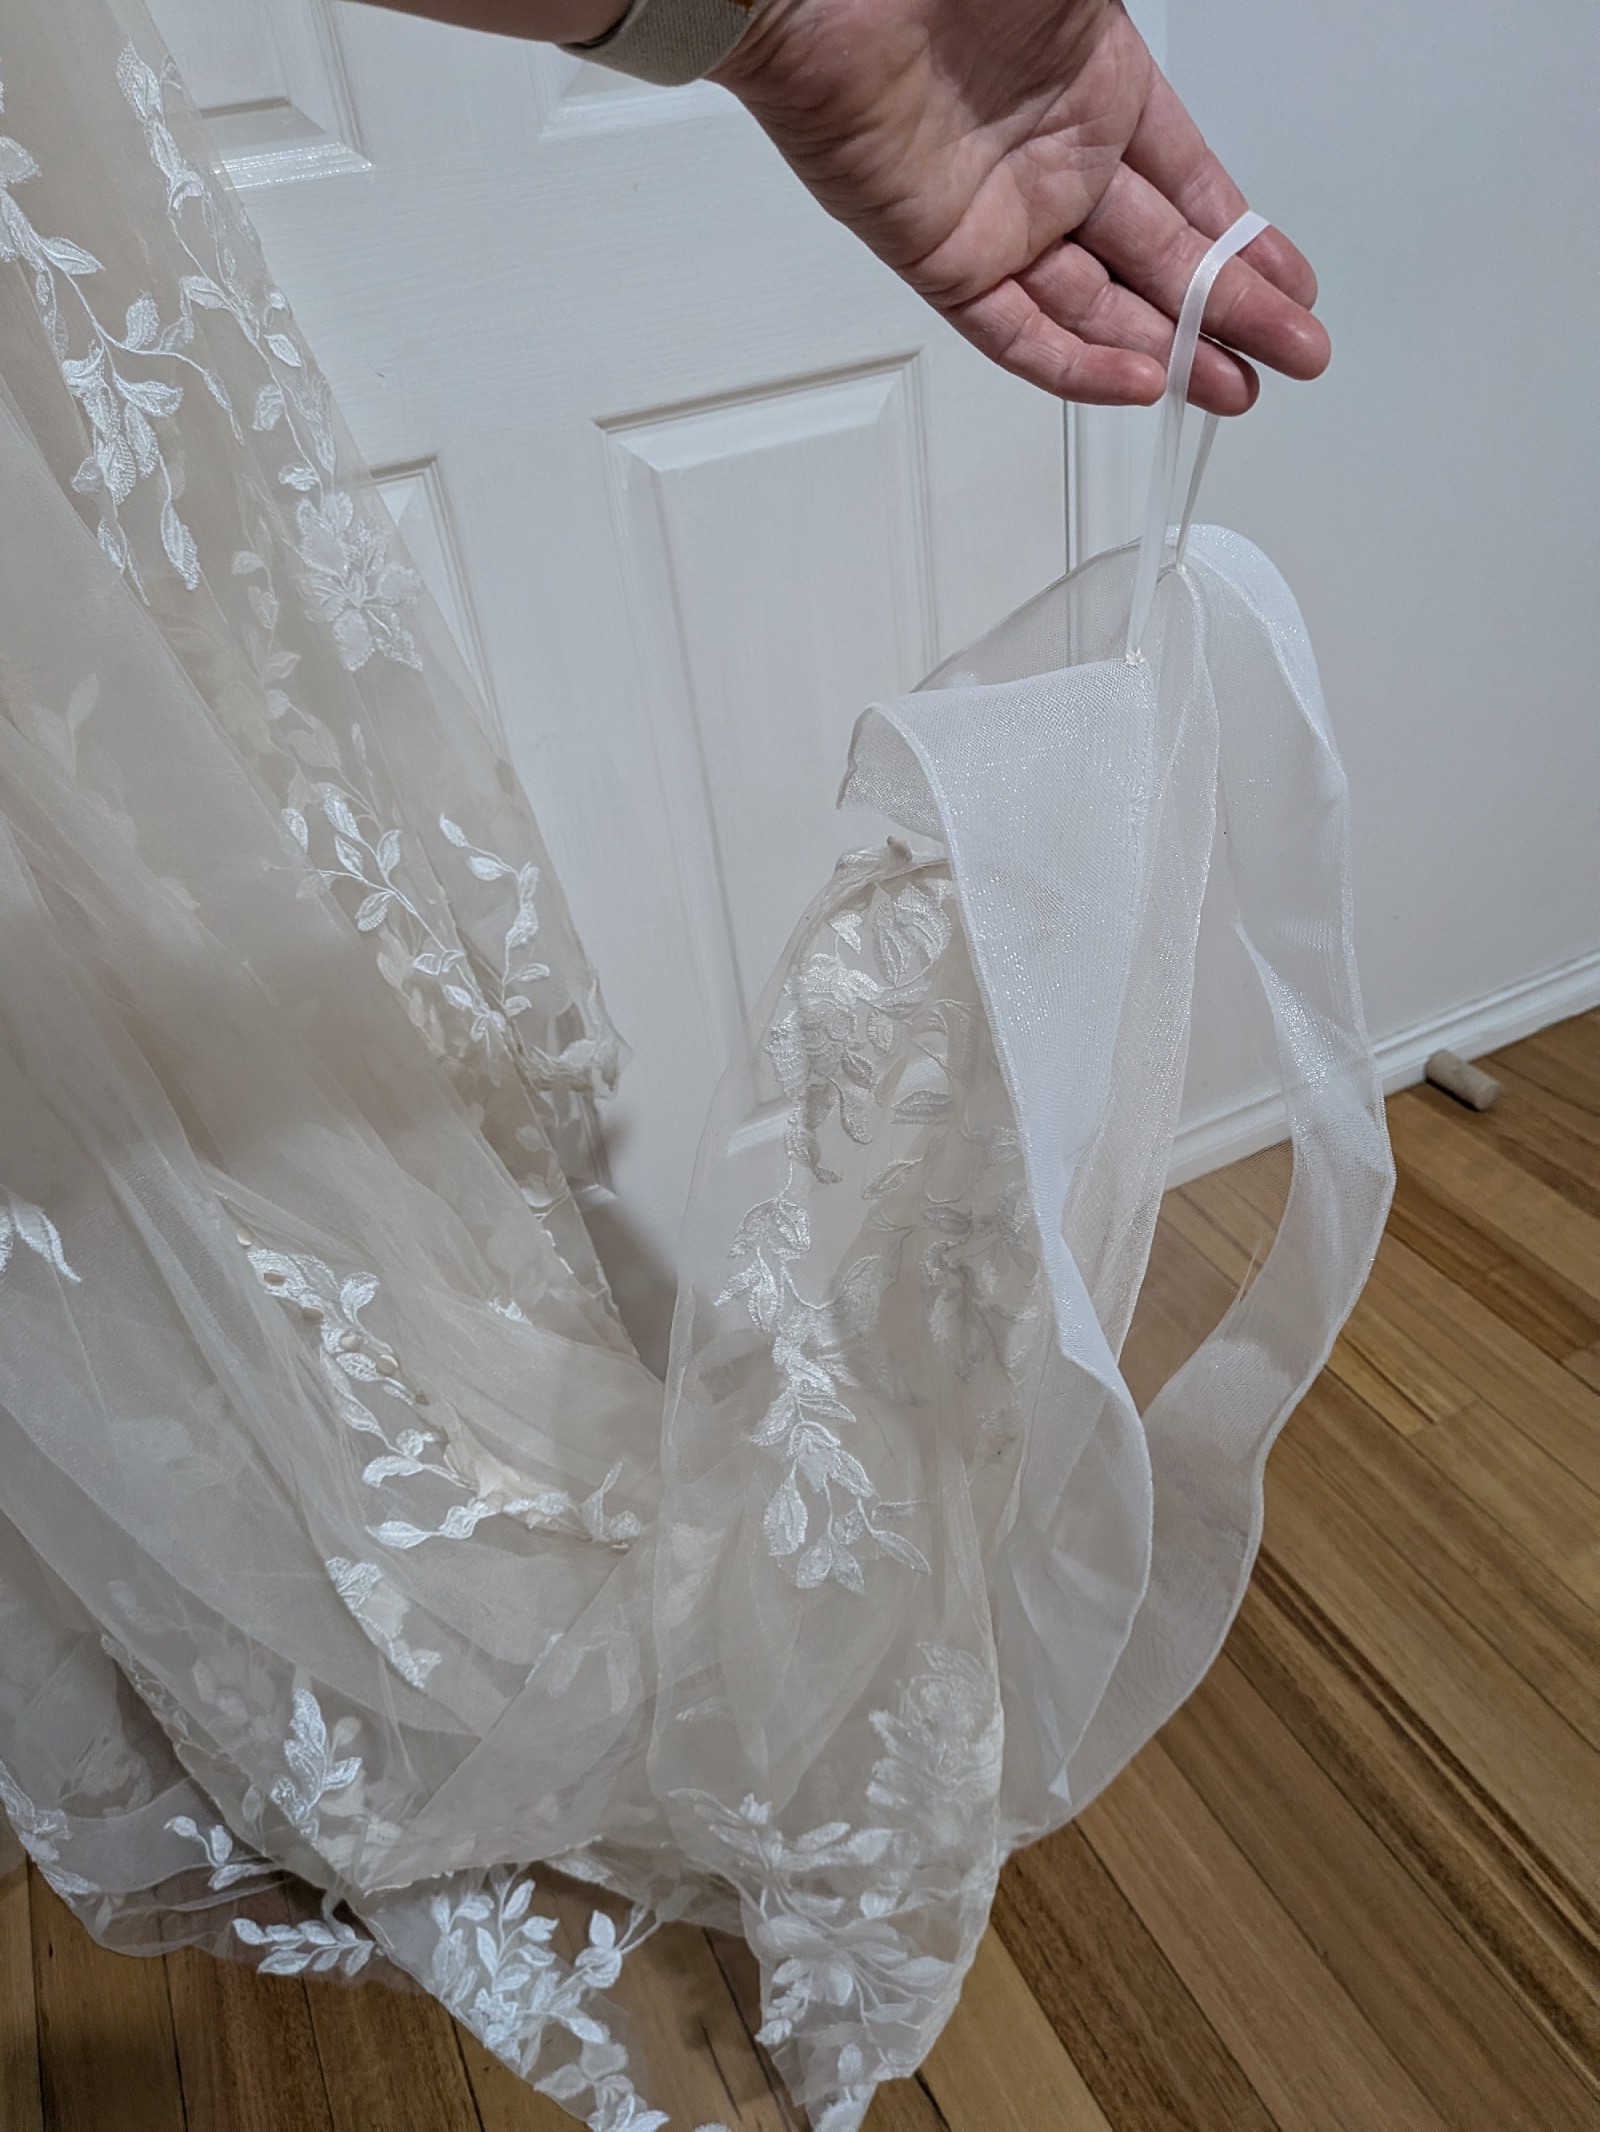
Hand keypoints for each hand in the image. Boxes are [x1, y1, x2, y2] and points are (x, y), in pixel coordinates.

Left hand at [714, 0, 1328, 411]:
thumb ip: (1145, 70)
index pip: (1190, 189)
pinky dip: (1077, 363)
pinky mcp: (943, 262)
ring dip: (1169, 352)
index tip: (1296, 290)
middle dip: (1231, 314)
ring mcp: (1001, 218)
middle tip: (1293, 359)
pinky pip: (1017, 332)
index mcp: (1099, 88)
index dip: (1246, 244)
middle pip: (1159, 260)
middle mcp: (1055, 162)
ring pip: (1099, 307)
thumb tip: (1199, 117)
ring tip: (1235, 389)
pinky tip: (1142, 382)